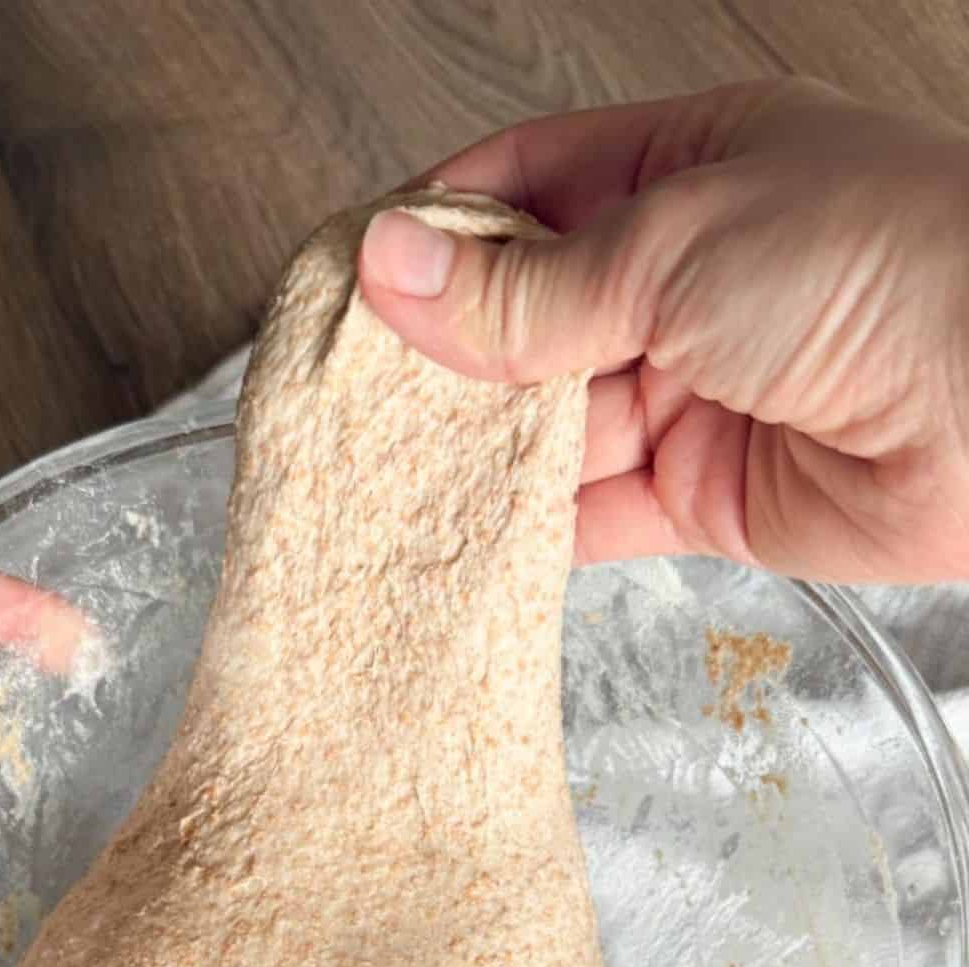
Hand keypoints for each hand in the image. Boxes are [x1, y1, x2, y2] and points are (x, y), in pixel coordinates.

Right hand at [359, 79, 968, 582]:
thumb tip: (393, 268)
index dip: (437, 229)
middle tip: (351, 389)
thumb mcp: (675, 245)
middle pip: (530, 314)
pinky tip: (459, 533)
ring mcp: (695, 387)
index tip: (352, 271)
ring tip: (381, 470)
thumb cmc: (883, 265)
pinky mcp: (706, 493)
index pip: (529, 187)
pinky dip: (530, 530)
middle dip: (446, 353)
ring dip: (475, 450)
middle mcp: (688, 278)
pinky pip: (594, 512)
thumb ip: (528, 288)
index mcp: (688, 166)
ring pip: (552, 422)